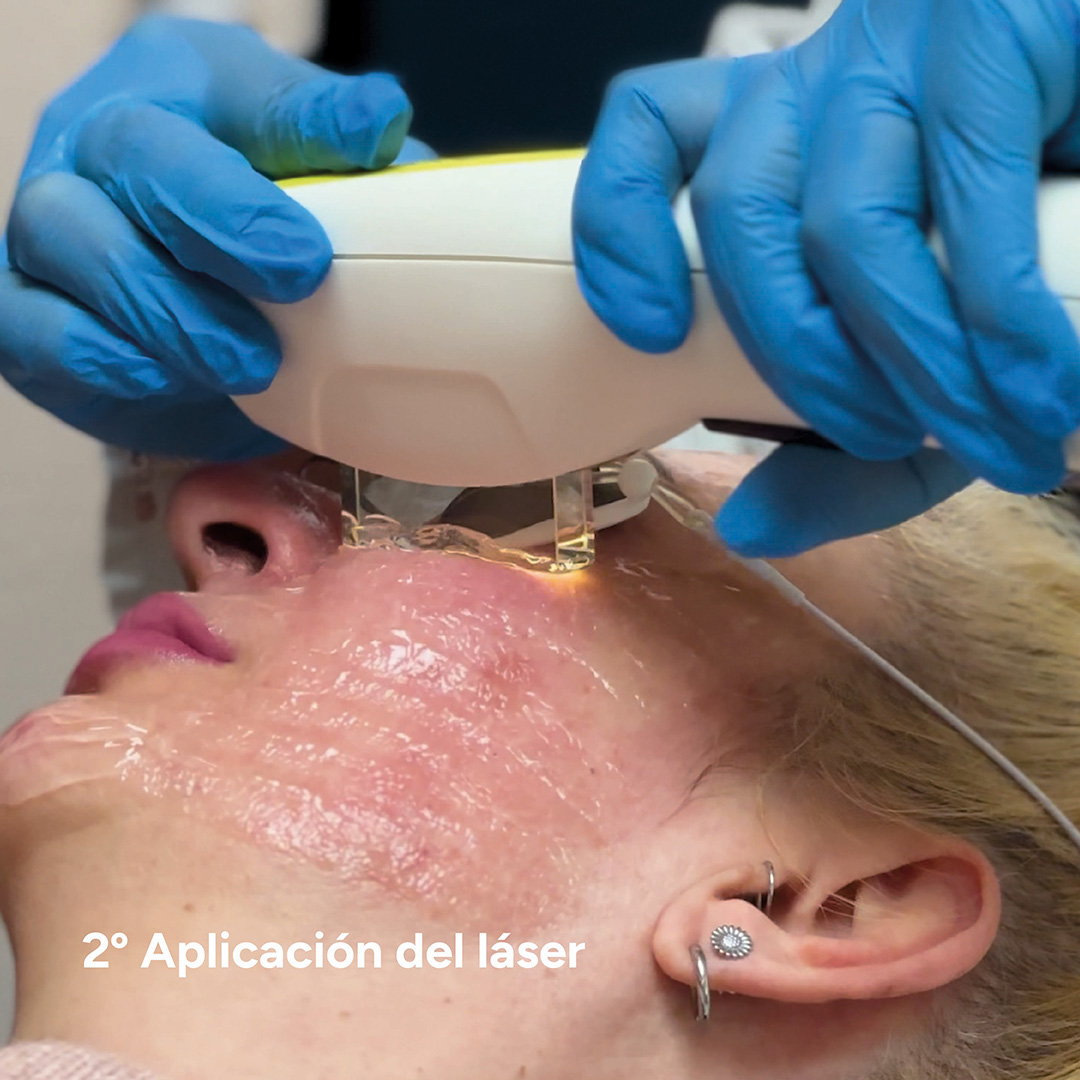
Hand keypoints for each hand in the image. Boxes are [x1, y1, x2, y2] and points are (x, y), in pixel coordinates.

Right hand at [0, 15, 429, 458]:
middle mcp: (104, 136)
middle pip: (137, 149)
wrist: (202, 330)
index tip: (373, 134)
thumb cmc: (264, 241)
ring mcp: (55, 220)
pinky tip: (164, 376)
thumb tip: (384, 129)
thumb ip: (355, 171)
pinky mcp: (25, 309)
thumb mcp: (325, 192)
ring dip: (166, 306)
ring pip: (68, 233)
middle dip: (219, 215)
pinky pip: (34, 325)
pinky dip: (99, 354)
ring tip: (251, 362)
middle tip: (299, 269)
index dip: (307, 118)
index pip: (247, 88)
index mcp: (191, 87)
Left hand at [573, 0, 1079, 556]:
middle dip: (801, 355)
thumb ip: (836, 463)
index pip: (652, 132)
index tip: (649, 330)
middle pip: (737, 208)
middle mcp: (823, 87)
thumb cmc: (1029, 282)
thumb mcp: (914, 384)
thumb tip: (745, 529)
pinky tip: (1038, 379)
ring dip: (911, 355)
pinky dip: (998, 312)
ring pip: (840, 216)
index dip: (621, 225)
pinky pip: (967, 183)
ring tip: (992, 430)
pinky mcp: (995, 26)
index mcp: (782, 144)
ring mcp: (905, 46)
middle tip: (882, 435)